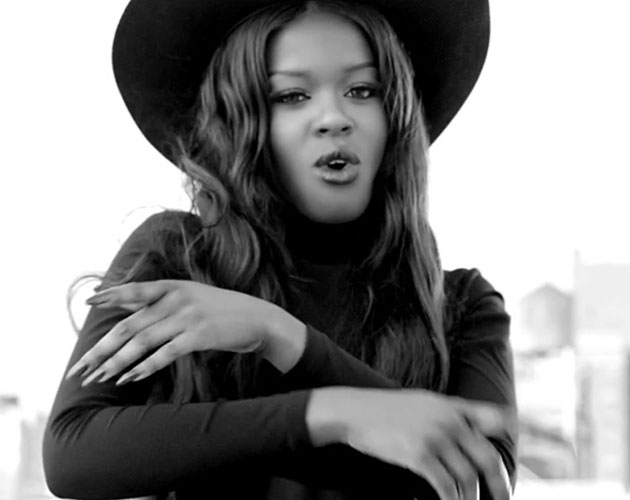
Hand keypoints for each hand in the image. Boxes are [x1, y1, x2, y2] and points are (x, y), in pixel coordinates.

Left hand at [66, 280, 282, 385]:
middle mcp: (177, 298)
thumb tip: (123, 302)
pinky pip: (164, 354)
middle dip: (101, 349)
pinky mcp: (199, 335)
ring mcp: (188, 316)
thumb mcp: (191, 296)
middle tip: (80, 368)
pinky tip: (129, 378)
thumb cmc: (222, 310)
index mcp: (173, 286)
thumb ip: (158, 300)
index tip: (87, 303)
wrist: (260, 318)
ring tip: (97, 379)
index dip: (110, 296)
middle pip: (129, 324)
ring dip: (116, 363)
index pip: (134, 290)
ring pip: (141, 342)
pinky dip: (144, 367)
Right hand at [307, 387, 512, 499]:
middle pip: (487, 458)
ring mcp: (435, 437)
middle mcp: (449, 420)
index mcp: (452, 406)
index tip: (509, 456)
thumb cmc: (387, 410)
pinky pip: (445, 486)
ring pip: (467, 478)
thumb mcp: (423, 402)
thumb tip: (471, 427)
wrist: (354, 411)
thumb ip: (449, 412)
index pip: (494, 418)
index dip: (508, 436)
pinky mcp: (419, 454)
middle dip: (499, 486)